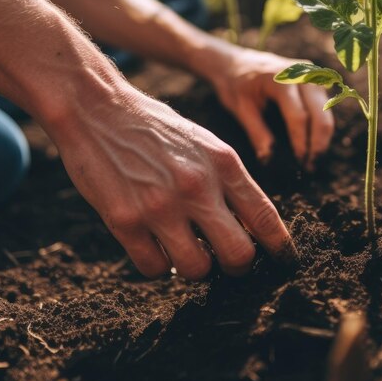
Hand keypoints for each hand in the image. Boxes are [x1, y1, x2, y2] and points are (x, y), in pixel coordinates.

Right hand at [51, 85, 293, 279]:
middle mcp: (197, 186)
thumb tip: (252, 227)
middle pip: (239, 256)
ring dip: (195, 267)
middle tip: (223, 258)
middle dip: (236, 265)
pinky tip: (153, 244)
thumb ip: (229, 181)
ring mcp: (160, 206)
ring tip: (184, 249)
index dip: (280, 247)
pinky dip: (158, 264)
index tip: (284, 261)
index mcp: (224, 163)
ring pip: (198, 271)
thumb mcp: (205, 144)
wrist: (98, 109)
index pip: (266, 218)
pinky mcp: (125, 221)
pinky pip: (155, 269)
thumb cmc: (156, 129)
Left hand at [203, 46, 334, 169]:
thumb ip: (257, 133)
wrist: (235, 62)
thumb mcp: (241, 109)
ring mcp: (311, 74)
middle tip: (310, 166)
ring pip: (326, 111)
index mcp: (280, 79)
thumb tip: (270, 159)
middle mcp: (301, 73)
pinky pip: (323, 106)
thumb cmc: (235, 84)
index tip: (299, 163)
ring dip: (322, 137)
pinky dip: (320, 126)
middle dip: (318, 143)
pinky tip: (312, 144)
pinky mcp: (314, 79)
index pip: (299, 116)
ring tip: (312, 159)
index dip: (301, 142)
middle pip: (320, 114)